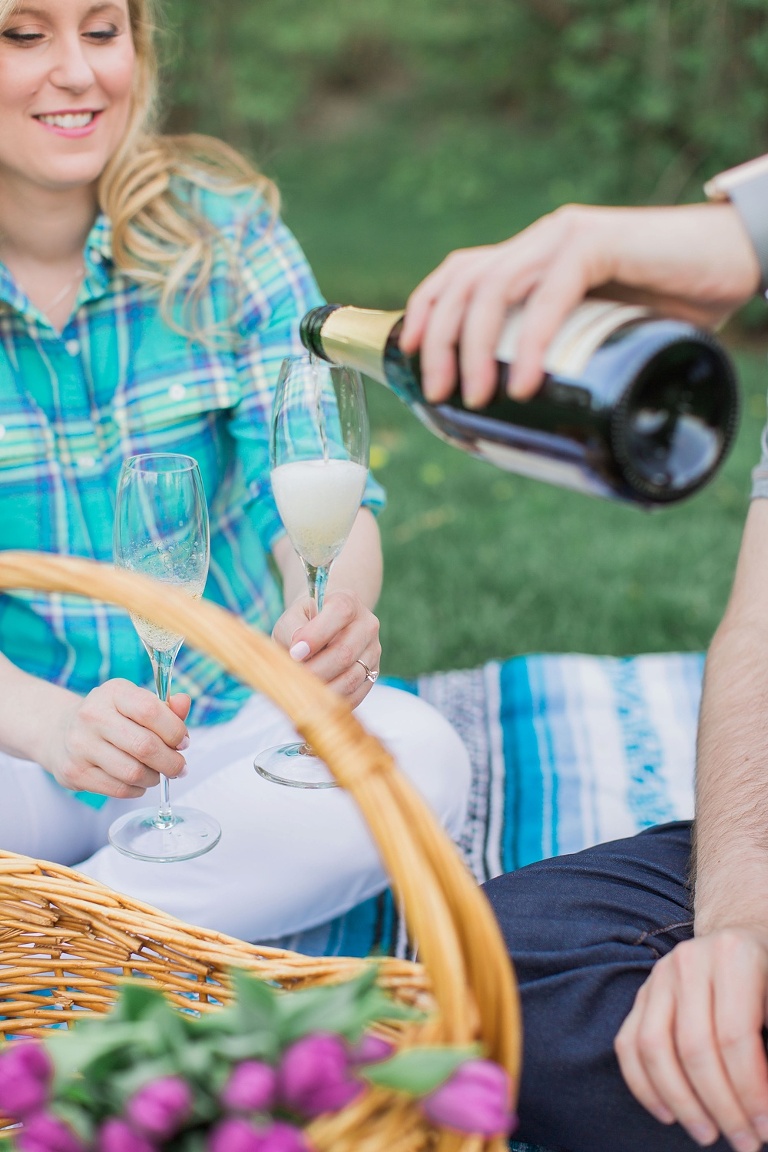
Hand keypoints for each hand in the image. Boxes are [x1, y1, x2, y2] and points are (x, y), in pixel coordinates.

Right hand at [42, 681, 190, 798]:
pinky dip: (136, 789)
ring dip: (154, 778)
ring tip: (156, 773)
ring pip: (133, 772)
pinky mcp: (75, 772)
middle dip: (171, 762)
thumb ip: (164, 707)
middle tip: (179, 767)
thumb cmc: (109, 717)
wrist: (60, 732)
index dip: (175, 731)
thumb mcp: (134, 703)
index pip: (151, 711)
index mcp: (113, 693)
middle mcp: (93, 715)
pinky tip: (137, 781)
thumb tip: (184, 702)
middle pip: (145, 746)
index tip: (183, 742)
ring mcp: (81, 745)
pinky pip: (119, 789)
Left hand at [272, 590, 380, 707]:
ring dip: (324, 689)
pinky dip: (334, 701)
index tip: (295, 652)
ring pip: (352, 677)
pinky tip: (316, 700)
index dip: (316, 635)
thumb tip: (297, 653)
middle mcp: (367, 625)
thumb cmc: (303, 622)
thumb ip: (292, 629)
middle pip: (346, 652)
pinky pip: (356, 695)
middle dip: (316, 670)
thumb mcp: (292, 617)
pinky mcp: (373, 674)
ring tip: (302, 691)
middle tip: (294, 679)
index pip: (340, 612)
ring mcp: (373, 651)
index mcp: (348, 601)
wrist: (324, 627)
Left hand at [399, 202, 759, 407]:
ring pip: (494, 287)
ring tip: (474, 398)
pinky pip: (550, 294)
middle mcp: (543, 239)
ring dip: (472, 346)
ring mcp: (568, 237)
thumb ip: (572, 352)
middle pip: (465, 282)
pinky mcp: (599, 243)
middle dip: (438, 340)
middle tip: (438, 395)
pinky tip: (522, 383)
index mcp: (536, 254)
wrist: (739, 260)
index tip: (407, 356)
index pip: (461, 271)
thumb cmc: (674, 304)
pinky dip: (530, 341)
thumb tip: (541, 415)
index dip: (426, 309)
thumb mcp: (607, 330)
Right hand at [614, 928, 767, 1150]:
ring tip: (708, 1134)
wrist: (740, 941)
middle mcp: (690, 961)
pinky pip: (628, 1044)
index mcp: (734, 957)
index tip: (764, 1129)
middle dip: (720, 1105)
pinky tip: (669, 1115)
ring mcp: (659, 976)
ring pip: (654, 1047)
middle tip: (744, 1142)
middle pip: (694, 1046)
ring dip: (681, 1102)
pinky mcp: (641, 993)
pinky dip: (644, 1086)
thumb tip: (767, 1107)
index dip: (749, 1091)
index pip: (734, 1037)